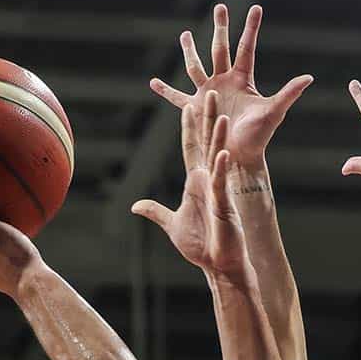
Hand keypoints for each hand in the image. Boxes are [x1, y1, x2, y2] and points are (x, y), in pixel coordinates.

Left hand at [131, 95, 244, 280]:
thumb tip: (136, 206)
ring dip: (218, 137)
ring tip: (220, 115)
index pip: (191, 149)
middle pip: (207, 144)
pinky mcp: (224, 204)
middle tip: (210, 95)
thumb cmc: (201, 246)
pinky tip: (221, 153)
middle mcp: (208, 181)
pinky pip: (221, 183)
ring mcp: (217, 191)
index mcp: (196, 183)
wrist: (218, 265)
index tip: (186, 106)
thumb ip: (155, 212)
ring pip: (216, 158)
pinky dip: (220, 168)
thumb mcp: (172, 225)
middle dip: (208, 119)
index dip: (188, 128)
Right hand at [149, 2, 312, 169]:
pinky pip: (177, 97)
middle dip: (220, 28)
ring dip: (190, 51)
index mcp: (242, 79)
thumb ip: (289, 93)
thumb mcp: (274, 112)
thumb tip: (309, 78)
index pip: (246, 48)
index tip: (256, 8)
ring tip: (185, 35)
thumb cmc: (259, 136)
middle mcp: (224, 82)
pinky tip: (153, 82)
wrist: (241, 157)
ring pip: (196, 66)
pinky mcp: (195, 107)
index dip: (251, 28)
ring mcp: (208, 93)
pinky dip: (165, 90)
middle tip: (220, 7)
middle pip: (220, 48)